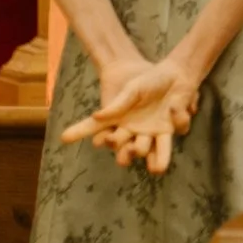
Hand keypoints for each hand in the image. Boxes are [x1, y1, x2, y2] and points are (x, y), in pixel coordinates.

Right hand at [66, 57, 201, 175]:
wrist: (176, 73)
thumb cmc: (150, 80)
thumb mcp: (132, 90)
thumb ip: (118, 105)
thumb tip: (97, 115)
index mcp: (119, 120)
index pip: (94, 128)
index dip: (79, 132)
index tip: (64, 137)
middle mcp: (134, 131)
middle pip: (124, 149)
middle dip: (126, 154)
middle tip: (130, 152)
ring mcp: (154, 131)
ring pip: (152, 152)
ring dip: (156, 161)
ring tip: (156, 169)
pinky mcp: (172, 128)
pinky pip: (175, 132)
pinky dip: (178, 121)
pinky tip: (173, 109)